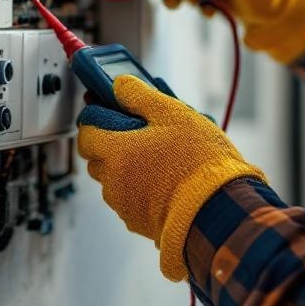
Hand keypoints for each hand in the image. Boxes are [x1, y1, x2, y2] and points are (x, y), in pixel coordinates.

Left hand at [77, 75, 266, 280]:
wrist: (218, 208)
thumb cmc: (198, 161)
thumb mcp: (173, 114)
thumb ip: (140, 95)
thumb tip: (119, 85)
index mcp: (115, 151)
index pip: (86, 131)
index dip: (96, 116)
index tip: (109, 107)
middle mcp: (112, 181)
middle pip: (97, 155)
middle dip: (111, 140)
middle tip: (138, 130)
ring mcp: (123, 204)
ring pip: (113, 177)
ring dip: (126, 164)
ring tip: (157, 155)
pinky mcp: (137, 221)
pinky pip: (129, 197)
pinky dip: (139, 186)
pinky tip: (163, 178)